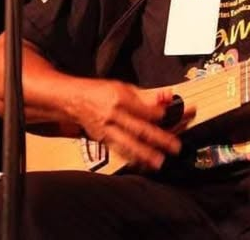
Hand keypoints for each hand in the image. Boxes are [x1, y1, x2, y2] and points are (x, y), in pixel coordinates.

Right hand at [69, 79, 192, 170]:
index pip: (142, 109)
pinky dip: (131, 157)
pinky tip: (141, 163)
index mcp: (119, 98)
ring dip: (145, 154)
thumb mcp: (124, 87)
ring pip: (128, 144)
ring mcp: (106, 130)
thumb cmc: (101, 91)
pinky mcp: (102, 140)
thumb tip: (167, 96)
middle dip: (158, 139)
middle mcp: (113, 116)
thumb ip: (146, 95)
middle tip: (174, 146)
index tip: (171, 116)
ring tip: (159, 162)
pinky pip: (119, 149)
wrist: (74, 100)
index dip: (158, 114)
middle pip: (138, 128)